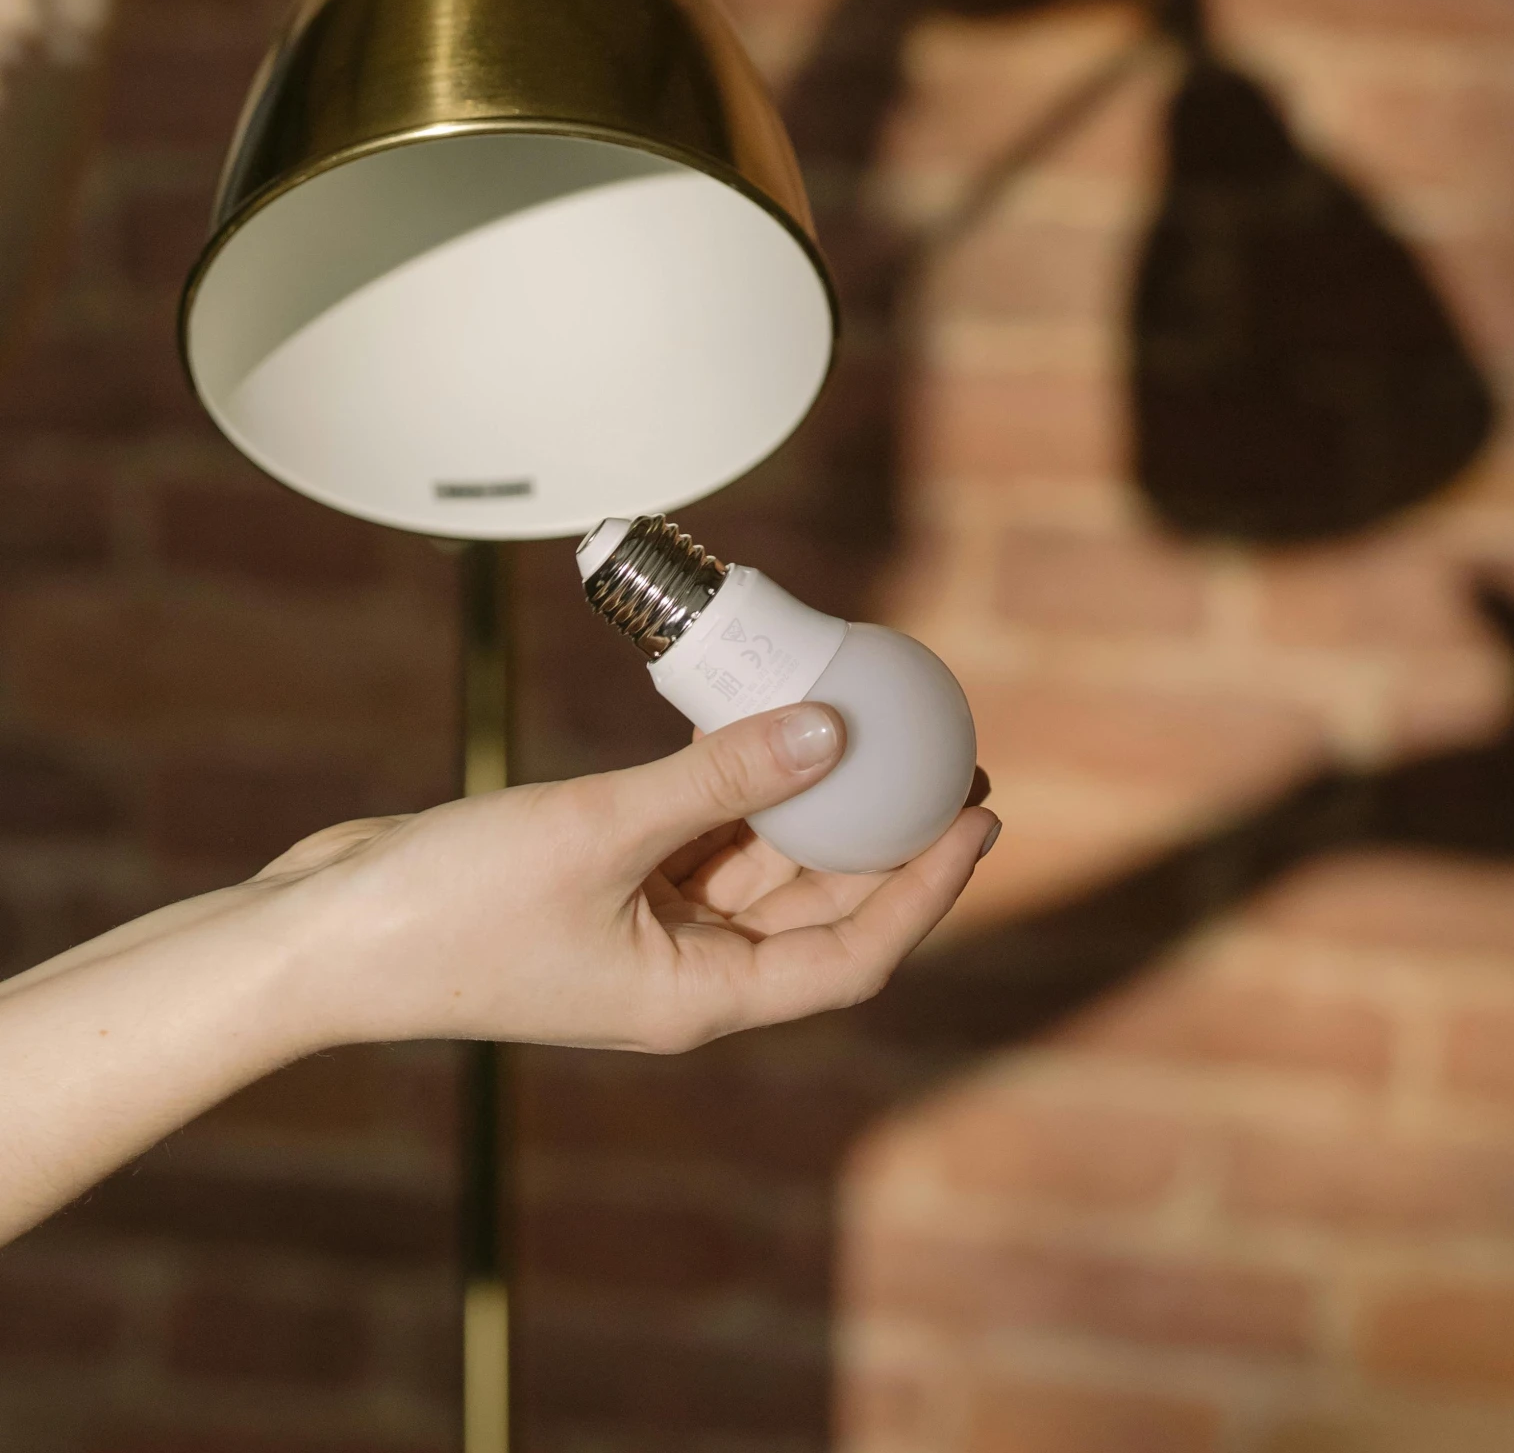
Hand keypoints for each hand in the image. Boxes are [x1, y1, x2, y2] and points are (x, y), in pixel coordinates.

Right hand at [261, 703, 999, 1054]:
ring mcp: (640, 928)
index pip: (852, 954)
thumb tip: (832, 731)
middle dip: (887, 838)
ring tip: (870, 728)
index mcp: (697, 995)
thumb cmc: (450, 909)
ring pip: (758, 866)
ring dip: (813, 805)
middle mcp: (682, 971)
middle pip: (817, 907)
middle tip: (944, 759)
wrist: (326, 933)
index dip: (926, 890)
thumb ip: (722, 780)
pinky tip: (763, 724)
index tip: (979, 818)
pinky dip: (734, 786)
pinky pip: (696, 835)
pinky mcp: (600, 884)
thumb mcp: (602, 830)